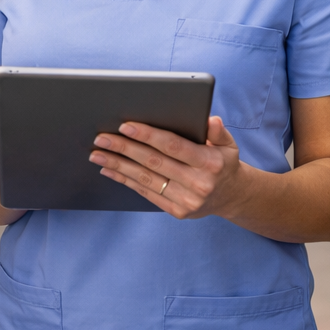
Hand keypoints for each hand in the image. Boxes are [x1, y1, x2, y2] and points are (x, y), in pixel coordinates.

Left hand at [90, 116, 246, 218]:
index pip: (173, 146)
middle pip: (154, 162)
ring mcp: (187, 200)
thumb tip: (208, 118)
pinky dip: (125, 181)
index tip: (126, 126)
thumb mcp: (228, 143)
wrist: (231, 197)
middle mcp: (198, 183)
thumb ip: (217, 130)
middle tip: (102, 138)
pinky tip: (109, 171)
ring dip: (118, 166)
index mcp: (209, 162)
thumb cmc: (223, 163)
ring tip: (97, 154)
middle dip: (124, 148)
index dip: (148, 135)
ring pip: (146, 179)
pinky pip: (146, 193)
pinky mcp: (177, 211)